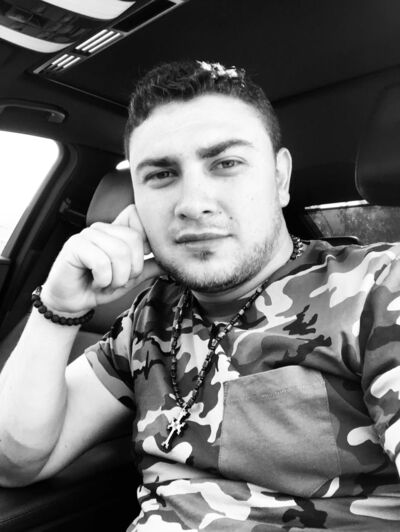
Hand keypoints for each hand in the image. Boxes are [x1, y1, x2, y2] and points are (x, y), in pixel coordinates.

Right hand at [41, 205, 163, 313]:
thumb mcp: (130, 278)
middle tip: (118, 280)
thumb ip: (149, 267)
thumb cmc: (97, 287)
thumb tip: (170, 261)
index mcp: (116, 232)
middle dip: (131, 269)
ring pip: (119, 252)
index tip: (137, 260)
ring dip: (116, 278)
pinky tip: (95, 283)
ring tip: (106, 283)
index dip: (143, 238)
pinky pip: (102, 262)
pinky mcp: (74, 246)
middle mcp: (102, 229)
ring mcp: (87, 235)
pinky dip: (103, 280)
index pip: (136, 214)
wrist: (71, 302)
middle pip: (133, 239)